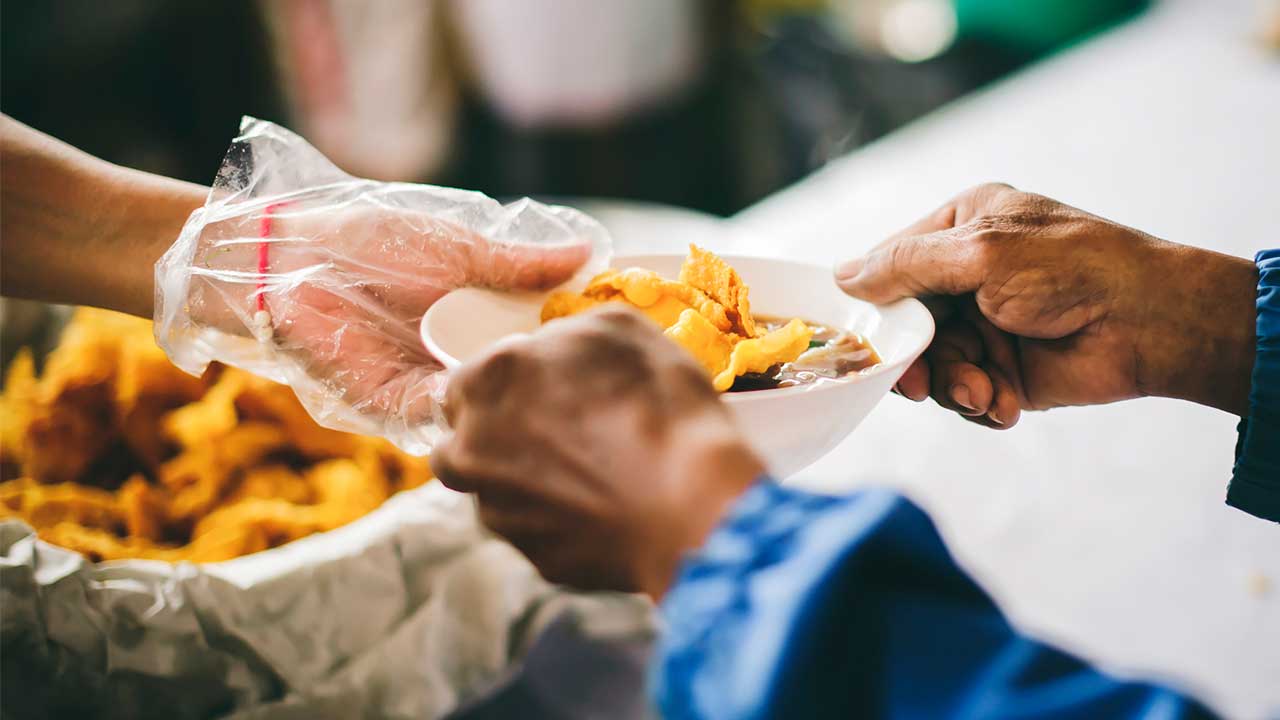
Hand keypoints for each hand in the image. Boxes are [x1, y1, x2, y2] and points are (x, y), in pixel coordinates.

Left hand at [154, 118, 604, 452]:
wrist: (288, 258)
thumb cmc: (368, 242)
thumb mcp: (460, 250)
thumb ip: (522, 265)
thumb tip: (589, 256)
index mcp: (477, 325)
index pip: (536, 350)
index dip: (572, 353)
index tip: (620, 350)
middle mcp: (458, 362)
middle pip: (518, 387)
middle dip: (554, 391)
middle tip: (604, 387)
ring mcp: (428, 388)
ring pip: (487, 410)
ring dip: (518, 408)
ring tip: (565, 403)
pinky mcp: (395, 408)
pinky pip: (443, 419)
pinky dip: (471, 413)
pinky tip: (507, 404)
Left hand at [432, 307, 763, 597]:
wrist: (695, 502)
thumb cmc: (659, 405)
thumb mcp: (617, 329)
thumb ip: (565, 333)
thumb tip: (552, 348)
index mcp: (486, 384)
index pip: (463, 384)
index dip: (503, 387)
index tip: (539, 392)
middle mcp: (473, 451)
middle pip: (464, 444)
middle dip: (497, 439)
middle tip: (555, 435)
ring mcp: (499, 513)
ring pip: (496, 494)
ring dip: (525, 483)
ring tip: (587, 474)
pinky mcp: (535, 558)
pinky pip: (539, 533)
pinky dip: (561, 522)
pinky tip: (604, 508)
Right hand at [836, 183, 1256, 425]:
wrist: (1151, 324)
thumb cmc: (1074, 268)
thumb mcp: (981, 254)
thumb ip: (907, 265)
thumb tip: (841, 277)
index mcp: (963, 227)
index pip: (891, 264)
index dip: (874, 304)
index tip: (863, 338)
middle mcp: (969, 274)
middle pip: (907, 324)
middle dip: (916, 359)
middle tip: (918, 386)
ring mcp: (987, 323)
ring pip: (933, 365)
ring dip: (953, 385)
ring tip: (982, 392)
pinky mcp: (1006, 368)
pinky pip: (966, 392)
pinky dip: (980, 402)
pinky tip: (1004, 402)